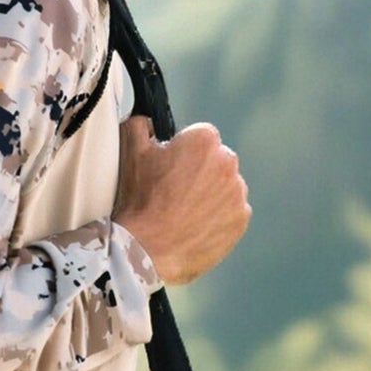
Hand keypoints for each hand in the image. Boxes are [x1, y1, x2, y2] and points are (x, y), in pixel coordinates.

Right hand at [114, 117, 249, 286]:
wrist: (148, 248)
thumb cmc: (139, 198)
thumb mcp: (130, 150)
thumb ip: (141, 124)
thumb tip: (150, 121)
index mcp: (204, 140)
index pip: (199, 137)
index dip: (181, 152)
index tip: (168, 169)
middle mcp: (228, 162)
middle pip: (215, 161)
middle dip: (199, 171)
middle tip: (173, 192)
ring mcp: (237, 193)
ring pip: (225, 186)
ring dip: (210, 194)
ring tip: (183, 212)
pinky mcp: (241, 219)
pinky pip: (231, 212)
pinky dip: (218, 217)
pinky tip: (195, 225)